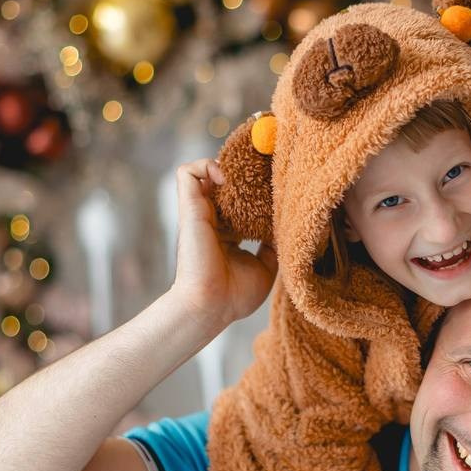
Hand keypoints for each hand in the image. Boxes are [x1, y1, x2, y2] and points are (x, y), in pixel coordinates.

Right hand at [168, 158, 276, 335]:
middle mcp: (212, 222)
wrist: (211, 306)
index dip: (252, 189)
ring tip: (242, 174)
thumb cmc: (234, 295)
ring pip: (201, 172)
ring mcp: (199, 214)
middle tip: (262, 169)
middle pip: (221, 184)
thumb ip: (272, 247)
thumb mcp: (265, 267)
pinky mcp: (189, 210)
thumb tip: (284, 228)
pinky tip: (225, 177)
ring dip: (220, 165)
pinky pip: (186, 173)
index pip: (238, 203)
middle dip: (240, 171)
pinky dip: (203, 166)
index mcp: (228, 235)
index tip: (272, 183)